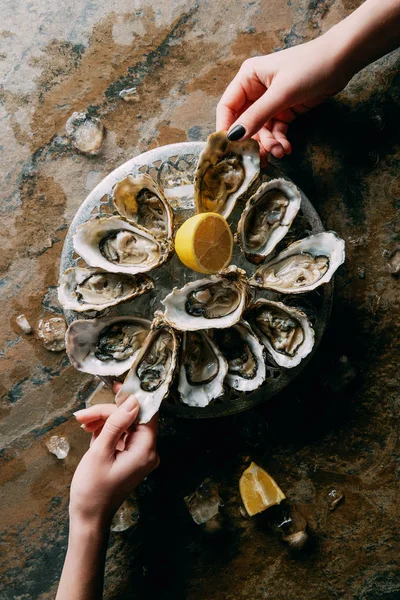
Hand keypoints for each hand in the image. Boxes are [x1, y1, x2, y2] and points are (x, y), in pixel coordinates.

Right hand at [71, 383, 158, 527]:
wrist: (88, 518)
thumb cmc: (93, 490)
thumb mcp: (101, 452)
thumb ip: (116, 424)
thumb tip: (131, 401)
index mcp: (146, 450)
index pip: (146, 414)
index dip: (133, 398)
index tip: (117, 386)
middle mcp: (147, 451)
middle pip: (131, 418)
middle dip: (107, 413)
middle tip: (83, 415)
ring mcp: (139, 455)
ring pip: (124, 425)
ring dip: (103, 421)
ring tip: (82, 423)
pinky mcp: (129, 457)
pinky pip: (120, 436)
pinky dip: (105, 432)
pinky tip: (90, 432)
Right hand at [216, 34, 350, 162]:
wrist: (342, 61)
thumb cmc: (310, 67)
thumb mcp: (281, 93)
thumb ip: (256, 116)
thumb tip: (234, 137)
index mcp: (248, 78)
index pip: (227, 107)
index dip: (226, 128)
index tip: (229, 150)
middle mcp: (255, 91)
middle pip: (244, 123)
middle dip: (252, 142)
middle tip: (258, 158)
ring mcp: (270, 102)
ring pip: (261, 131)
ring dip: (269, 144)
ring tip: (280, 152)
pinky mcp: (285, 111)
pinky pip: (276, 131)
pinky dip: (279, 141)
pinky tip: (286, 148)